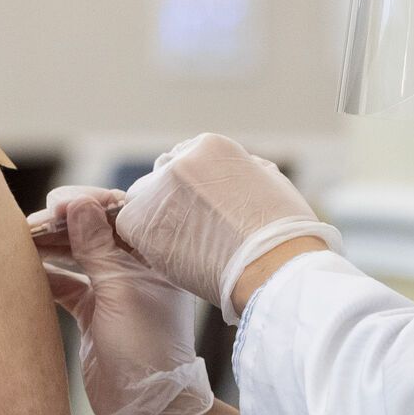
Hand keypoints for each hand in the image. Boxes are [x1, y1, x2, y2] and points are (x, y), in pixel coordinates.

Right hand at [38, 187, 211, 414]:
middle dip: (63, 225)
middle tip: (32, 224)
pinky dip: (47, 275)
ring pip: (77, 256)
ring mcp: (114, 290)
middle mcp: (136, 268)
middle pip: (94, 233)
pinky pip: (67, 284)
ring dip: (51, 248)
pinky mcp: (94, 312)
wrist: (146, 408)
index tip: (58, 205)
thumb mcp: (120, 290)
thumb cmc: (144, 347)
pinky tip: (24, 269)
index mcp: (154, 257)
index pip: (120, 215)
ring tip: (21, 240)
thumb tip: (79, 204)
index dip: (88, 205)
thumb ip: (96, 246)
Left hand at [113, 134, 339, 322]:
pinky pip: (130, 226)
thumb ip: (238, 169)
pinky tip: (171, 256)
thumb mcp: (268, 181)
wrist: (273, 268)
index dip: (191, 187)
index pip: (185, 159)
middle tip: (189, 231)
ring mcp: (158, 190)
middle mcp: (179, 161)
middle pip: (160, 178)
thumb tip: (227, 172)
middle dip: (170, 200)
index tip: (200, 209)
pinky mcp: (142, 221)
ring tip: (184, 247)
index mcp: (210, 146)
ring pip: (143, 201)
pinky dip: (145, 242)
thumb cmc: (283, 235)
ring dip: (156, 221)